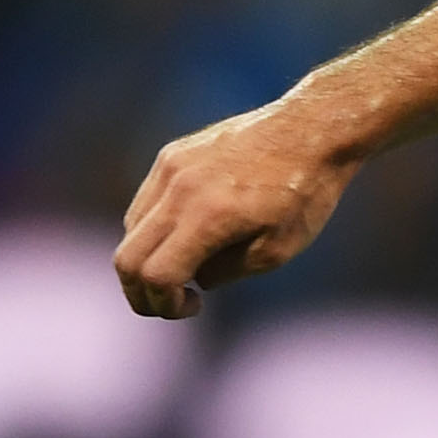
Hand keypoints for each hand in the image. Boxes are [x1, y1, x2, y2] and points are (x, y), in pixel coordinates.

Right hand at [116, 104, 357, 317]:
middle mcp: (178, 191)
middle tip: (173, 303)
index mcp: (207, 218)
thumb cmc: (304, 195)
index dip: (164, 304)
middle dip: (141, 292)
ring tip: (189, 267)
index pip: (155, 275)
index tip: (193, 308)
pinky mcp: (171, 155)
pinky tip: (191, 234)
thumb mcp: (277, 251)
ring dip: (148, 259)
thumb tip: (192, 278)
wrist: (311, 129)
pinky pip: (145, 202)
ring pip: (131, 230)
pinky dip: (154, 230)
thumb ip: (225, 272)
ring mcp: (169, 168)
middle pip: (127, 258)